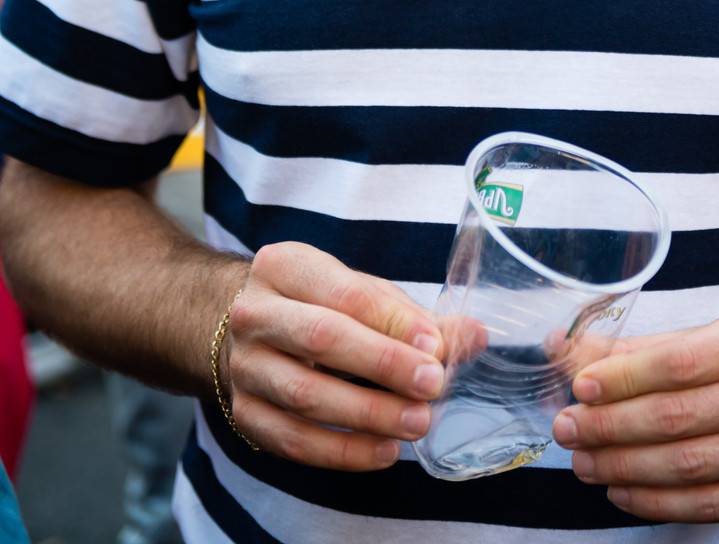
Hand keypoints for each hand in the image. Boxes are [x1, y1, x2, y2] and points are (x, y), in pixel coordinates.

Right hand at [223, 242, 445, 469]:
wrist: (243, 330)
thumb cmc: (315, 305)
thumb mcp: (358, 292)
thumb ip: (413, 316)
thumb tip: (474, 336)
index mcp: (285, 266)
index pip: (345, 293)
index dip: (393, 321)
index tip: (434, 347)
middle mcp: (255, 313)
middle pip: (322, 339)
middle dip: (384, 365)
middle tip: (432, 386)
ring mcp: (244, 366)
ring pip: (306, 395)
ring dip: (369, 414)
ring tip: (417, 422)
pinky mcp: (243, 414)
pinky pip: (294, 441)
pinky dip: (342, 452)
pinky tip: (383, 450)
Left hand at [552, 309, 718, 523]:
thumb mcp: (707, 335)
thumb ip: (638, 348)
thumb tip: (565, 350)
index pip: (680, 363)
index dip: (624, 378)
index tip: (580, 387)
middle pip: (680, 418)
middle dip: (612, 426)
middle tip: (567, 427)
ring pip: (690, 466)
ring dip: (624, 466)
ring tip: (583, 460)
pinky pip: (708, 505)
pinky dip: (655, 501)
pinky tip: (620, 488)